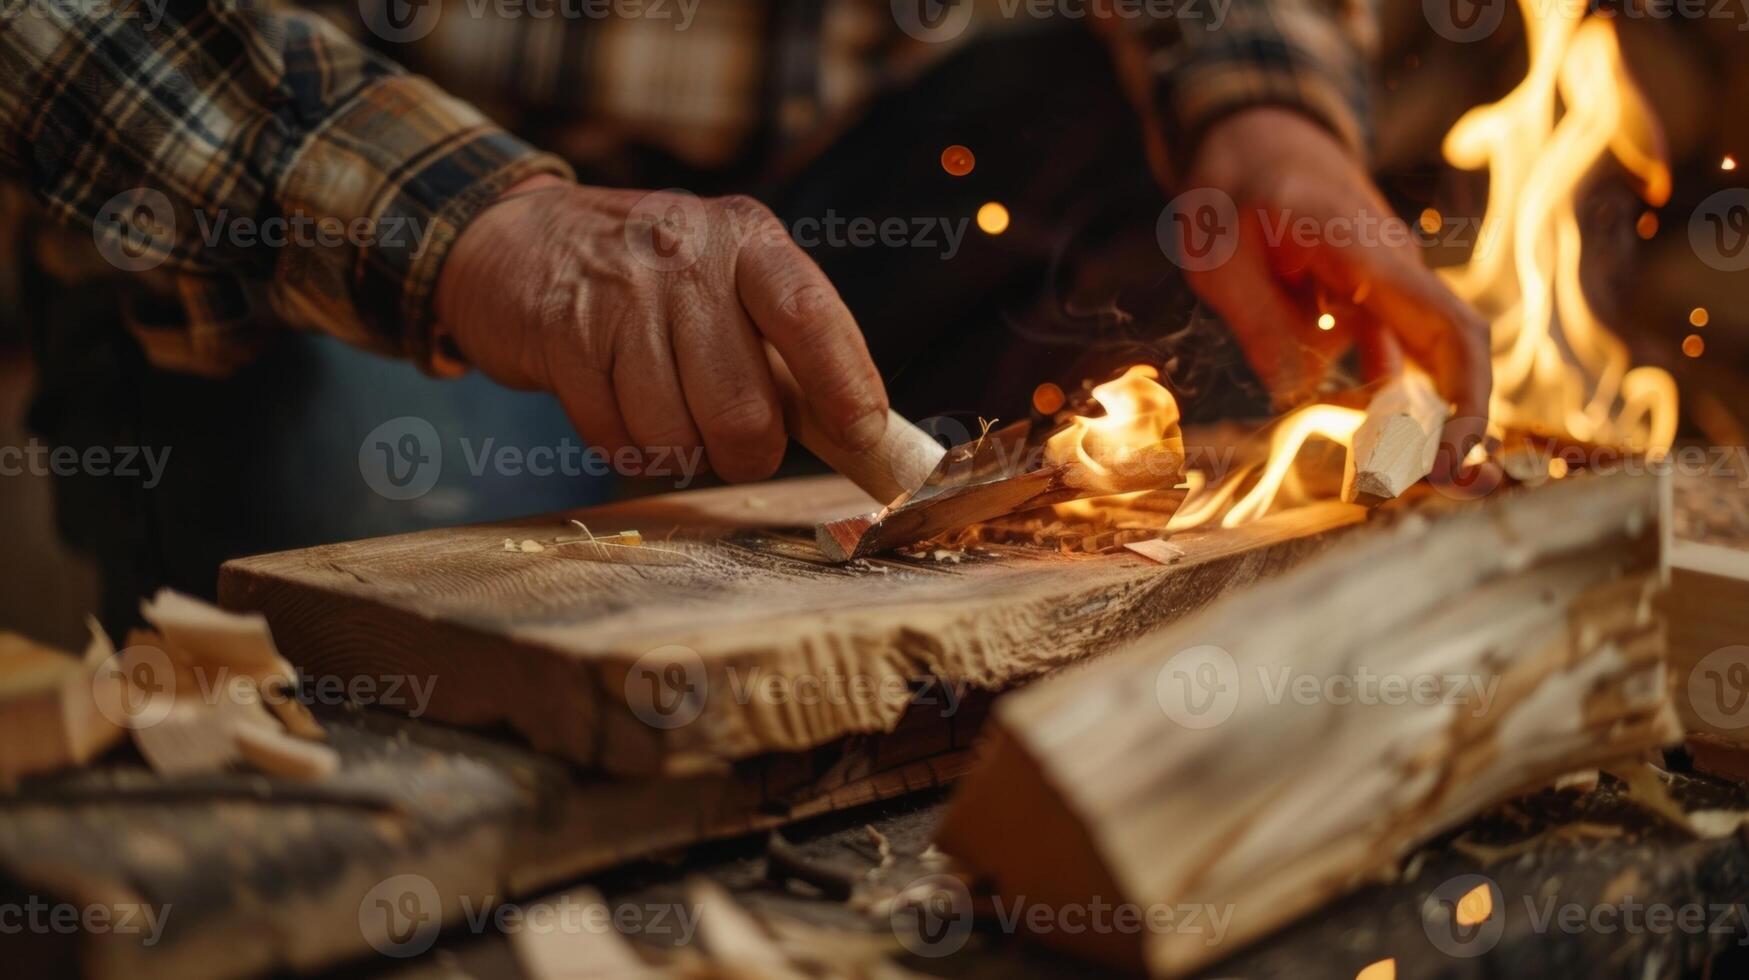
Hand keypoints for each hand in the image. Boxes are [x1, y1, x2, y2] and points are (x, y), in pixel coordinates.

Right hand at [435, 176, 888, 481]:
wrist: (516, 244)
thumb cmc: (648, 282)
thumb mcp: (727, 282)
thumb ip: (790, 347)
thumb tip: (862, 436)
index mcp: (747, 240)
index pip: (809, 316)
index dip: (844, 386)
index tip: (862, 439)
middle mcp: (687, 256)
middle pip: (743, 408)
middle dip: (746, 453)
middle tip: (736, 447)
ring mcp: (621, 294)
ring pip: (675, 435)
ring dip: (677, 450)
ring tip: (663, 408)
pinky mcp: (563, 334)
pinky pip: (615, 438)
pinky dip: (624, 445)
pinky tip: (616, 405)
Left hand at [1180, 108, 1492, 478]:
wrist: (1251, 138)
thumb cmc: (1233, 189)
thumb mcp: (1220, 255)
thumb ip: (1259, 320)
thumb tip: (1295, 392)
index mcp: (1368, 254)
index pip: (1448, 328)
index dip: (1463, 397)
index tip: (1446, 456)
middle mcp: (1391, 271)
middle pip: (1454, 350)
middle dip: (1452, 422)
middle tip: (1424, 485)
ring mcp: (1383, 287)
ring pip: (1417, 362)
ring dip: (1408, 421)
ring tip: (1380, 480)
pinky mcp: (1364, 303)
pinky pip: (1384, 358)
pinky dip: (1378, 400)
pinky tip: (1361, 445)